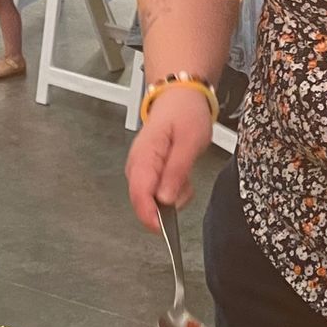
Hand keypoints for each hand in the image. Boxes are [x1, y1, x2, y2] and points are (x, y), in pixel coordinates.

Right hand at [126, 86, 212, 228]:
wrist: (179, 98)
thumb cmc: (185, 114)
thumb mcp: (190, 141)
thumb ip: (177, 171)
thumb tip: (165, 200)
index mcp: (144, 157)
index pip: (139, 194)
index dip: (149, 215)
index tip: (164, 229)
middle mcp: (136, 166)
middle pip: (144, 201)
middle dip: (167, 204)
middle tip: (186, 184)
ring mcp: (140, 171)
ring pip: (153, 200)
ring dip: (174, 196)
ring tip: (186, 172)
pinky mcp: (147, 174)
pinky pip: (158, 193)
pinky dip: (174, 190)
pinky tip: (182, 174)